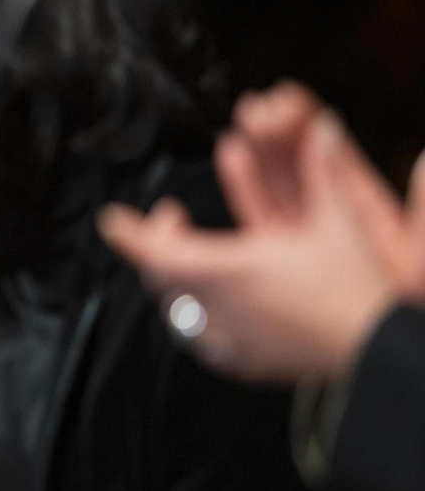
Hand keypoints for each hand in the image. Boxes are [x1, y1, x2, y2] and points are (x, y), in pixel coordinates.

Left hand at [98, 82, 423, 380]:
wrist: (377, 351)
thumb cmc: (356, 291)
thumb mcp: (338, 223)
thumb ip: (324, 173)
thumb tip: (325, 128)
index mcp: (230, 269)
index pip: (156, 251)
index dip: (131, 235)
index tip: (113, 220)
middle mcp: (218, 306)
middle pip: (161, 277)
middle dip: (158, 246)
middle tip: (172, 223)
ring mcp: (226, 337)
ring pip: (175, 308)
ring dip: (176, 280)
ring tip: (191, 259)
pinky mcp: (240, 361)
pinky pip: (199, 338)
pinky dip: (197, 316)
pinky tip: (214, 305)